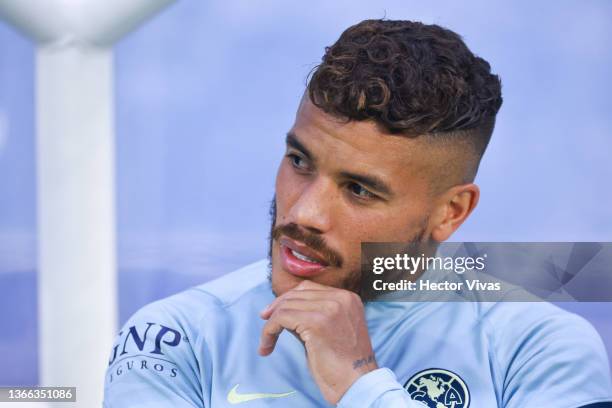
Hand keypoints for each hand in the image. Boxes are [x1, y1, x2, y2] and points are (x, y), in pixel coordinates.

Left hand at [259, 280, 377, 403]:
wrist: (357, 384)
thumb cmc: (343, 364)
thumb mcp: (331, 329)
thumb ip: (312, 315)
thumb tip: (283, 310)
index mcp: (348, 298)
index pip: (309, 288)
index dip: (287, 299)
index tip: (272, 313)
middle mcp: (341, 298)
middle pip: (296, 294)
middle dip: (276, 308)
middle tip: (265, 323)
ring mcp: (329, 308)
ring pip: (286, 306)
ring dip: (271, 324)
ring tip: (266, 343)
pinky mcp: (316, 322)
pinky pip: (281, 318)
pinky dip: (269, 331)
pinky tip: (267, 346)